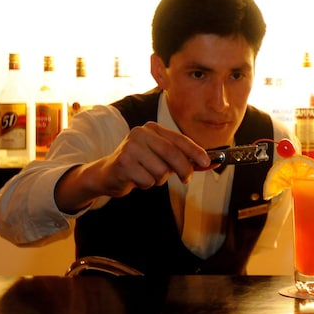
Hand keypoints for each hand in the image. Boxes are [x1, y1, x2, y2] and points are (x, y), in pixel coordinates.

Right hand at [54, 122, 214, 212]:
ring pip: (161, 171)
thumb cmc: (139, 165)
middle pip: (172, 154)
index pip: (179, 140)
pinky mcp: (123, 163)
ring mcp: (130, 147)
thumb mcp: (160, 157)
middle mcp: (140, 133)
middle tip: (186, 179)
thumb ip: (180, 158)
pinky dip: (146, 185)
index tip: (207, 162)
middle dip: (184, 169)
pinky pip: (148, 180)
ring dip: (159, 179)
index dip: (195, 151)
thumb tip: (207, 162)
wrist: (106, 174)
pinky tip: (136, 179)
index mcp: (152, 129)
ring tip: (147, 175)